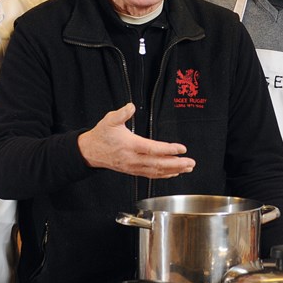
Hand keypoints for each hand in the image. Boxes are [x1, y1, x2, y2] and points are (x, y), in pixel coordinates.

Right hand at [78, 103, 195, 177]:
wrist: (91, 151)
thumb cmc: (102, 135)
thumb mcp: (109, 120)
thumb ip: (121, 113)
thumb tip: (131, 106)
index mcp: (130, 145)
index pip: (153, 149)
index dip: (168, 150)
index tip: (182, 149)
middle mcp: (133, 158)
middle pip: (158, 164)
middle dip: (177, 164)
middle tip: (191, 162)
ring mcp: (133, 167)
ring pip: (156, 171)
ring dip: (174, 170)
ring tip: (188, 168)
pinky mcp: (133, 171)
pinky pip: (151, 175)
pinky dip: (164, 175)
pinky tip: (174, 173)